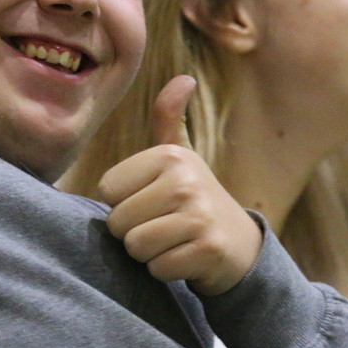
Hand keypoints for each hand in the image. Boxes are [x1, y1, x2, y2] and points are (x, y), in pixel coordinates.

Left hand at [98, 75, 262, 295]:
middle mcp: (186, 180)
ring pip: (136, 247)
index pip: (108, 190)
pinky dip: (167, 271)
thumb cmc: (194, 198)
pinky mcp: (208, 249)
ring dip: (149, 253)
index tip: (151, 200)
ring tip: (172, 240)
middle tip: (163, 225)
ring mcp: (199, 215)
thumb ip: (168, 119)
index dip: (123, 202)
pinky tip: (186, 257)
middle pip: (118, 222)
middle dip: (134, 231)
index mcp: (170, 155)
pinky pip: (158, 269)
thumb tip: (184, 77)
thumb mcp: (179, 157)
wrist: (240, 244)